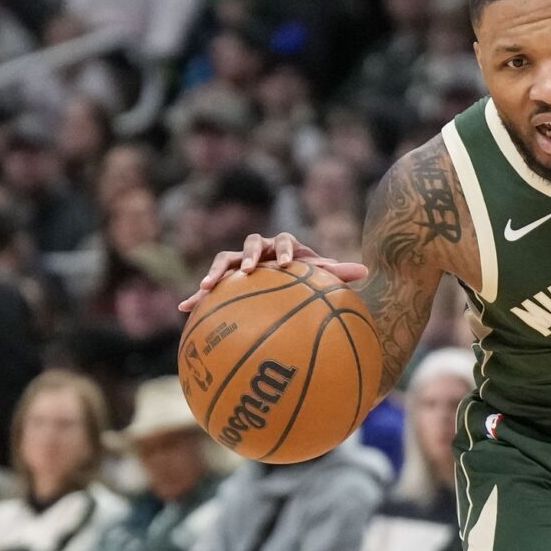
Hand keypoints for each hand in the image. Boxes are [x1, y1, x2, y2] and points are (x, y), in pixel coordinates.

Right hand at [179, 231, 367, 313]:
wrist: (281, 277)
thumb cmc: (302, 277)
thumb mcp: (319, 277)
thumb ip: (337, 274)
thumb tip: (365, 271)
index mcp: (282, 245)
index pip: (283, 240)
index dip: (283, 250)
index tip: (285, 264)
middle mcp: (258, 249)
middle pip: (249, 244)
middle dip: (247, 256)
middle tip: (247, 271)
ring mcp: (238, 262)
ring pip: (224, 261)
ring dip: (216, 272)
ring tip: (205, 287)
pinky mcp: (224, 279)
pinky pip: (208, 286)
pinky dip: (197, 296)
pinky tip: (185, 309)